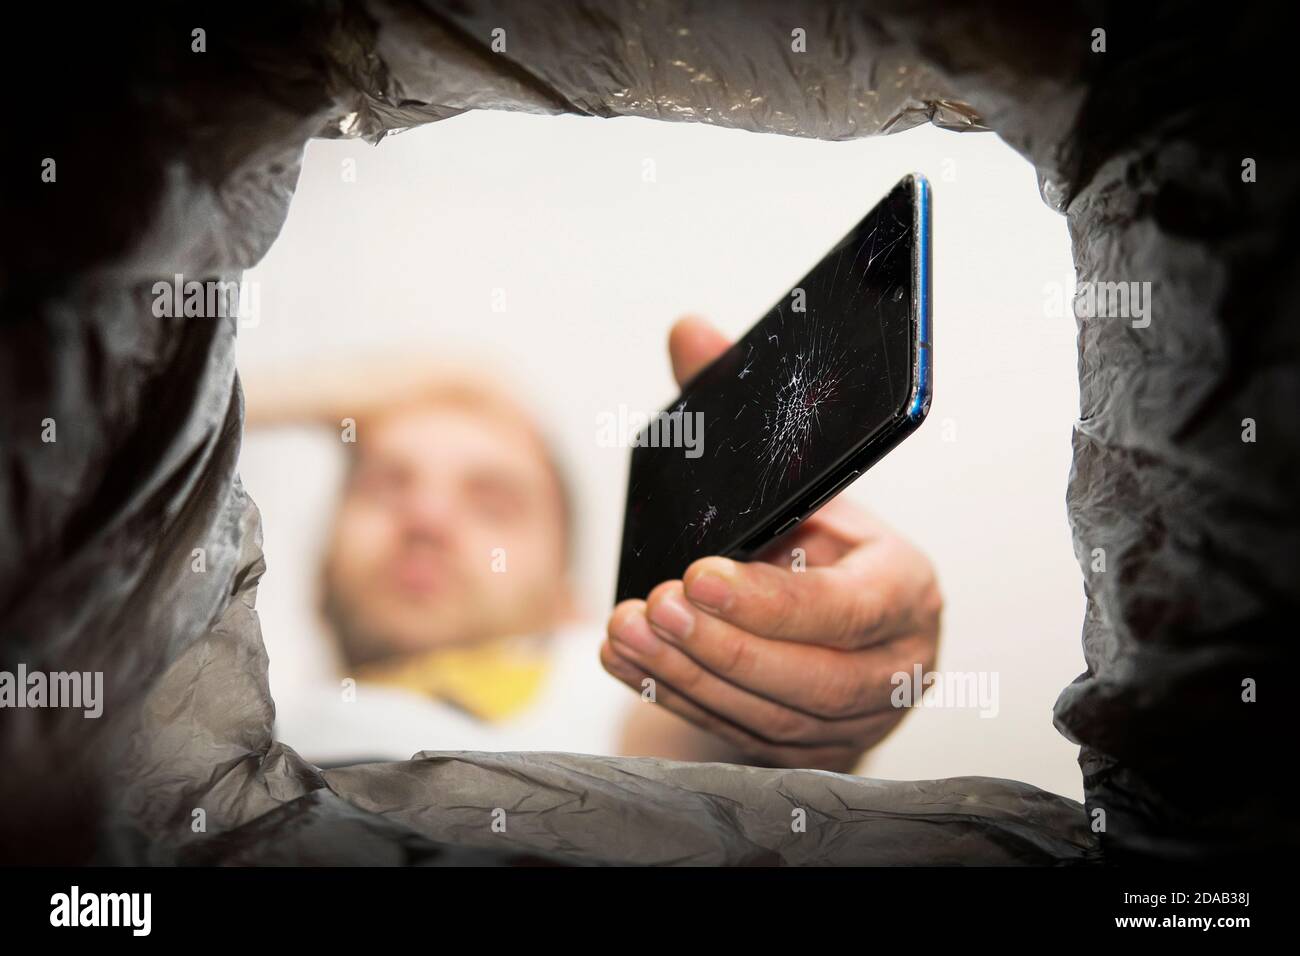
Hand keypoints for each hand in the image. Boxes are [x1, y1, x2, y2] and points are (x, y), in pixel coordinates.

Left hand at [602, 317, 941, 771]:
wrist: (836, 628)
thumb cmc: (818, 542)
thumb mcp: (797, 479)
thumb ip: (738, 409)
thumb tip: (686, 330)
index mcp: (903, 587)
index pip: (849, 607)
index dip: (773, 599)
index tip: (697, 572)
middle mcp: (891, 662)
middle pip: (811, 675)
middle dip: (721, 643)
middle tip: (652, 606)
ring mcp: (851, 718)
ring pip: (769, 712)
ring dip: (688, 674)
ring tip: (626, 629)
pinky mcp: (806, 749)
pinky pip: (739, 731)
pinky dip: (677, 696)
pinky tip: (626, 660)